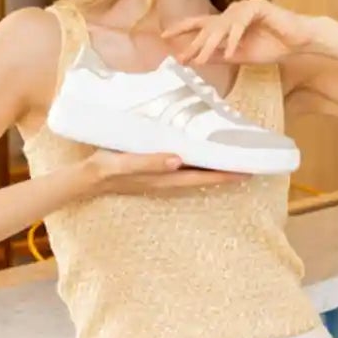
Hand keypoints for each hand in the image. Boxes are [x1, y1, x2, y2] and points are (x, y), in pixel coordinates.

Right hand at [80, 149, 247, 195]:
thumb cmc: (105, 168)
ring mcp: (161, 178)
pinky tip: (200, 156)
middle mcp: (168, 180)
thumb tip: (179, 160)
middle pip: (205, 177)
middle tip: (250, 163)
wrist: (87, 178)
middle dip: (226, 172)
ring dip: (214, 169)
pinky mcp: (155, 172)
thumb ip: (150, 162)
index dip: (225, 174)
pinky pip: (185, 169)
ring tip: (232, 161)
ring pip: (196, 174)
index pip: (202, 176)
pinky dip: (198, 163)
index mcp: (165, 178)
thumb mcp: (124, 163)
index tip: (248, 170)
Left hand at [166, 0, 319, 65]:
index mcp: (227, 23)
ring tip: (201, 60)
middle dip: (194, 44)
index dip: (182, 28)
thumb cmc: (272, 46)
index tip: (164, 37)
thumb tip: (195, 60)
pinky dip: (234, 38)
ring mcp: (244, 7)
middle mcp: (232, 12)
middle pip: (207, 27)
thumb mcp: (239, 56)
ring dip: (210, 45)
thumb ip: (218, 55)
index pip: (200, 24)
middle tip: (183, 58)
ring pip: (221, 25)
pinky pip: (240, 23)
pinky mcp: (258, 6)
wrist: (299, 41)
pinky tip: (230, 53)